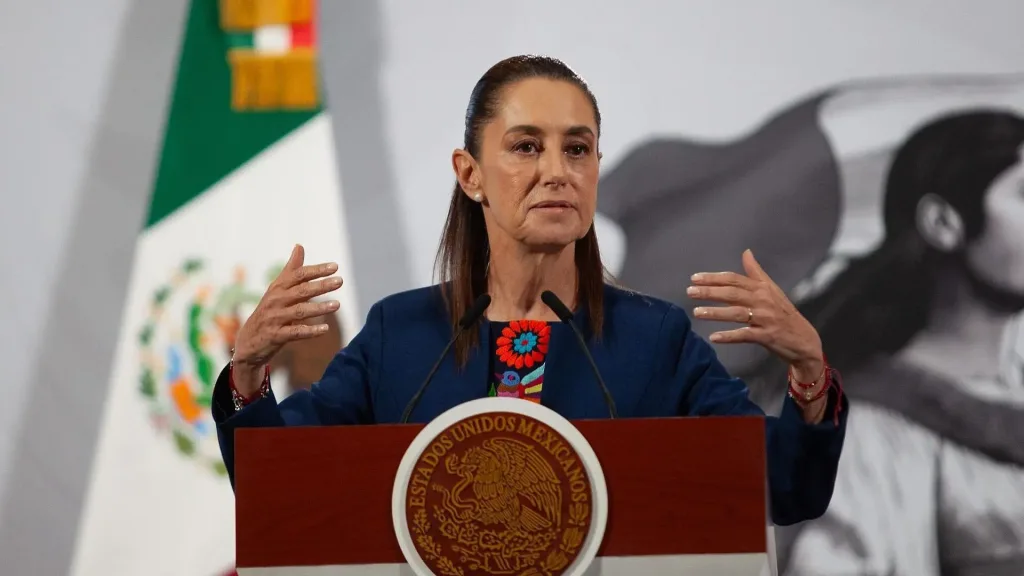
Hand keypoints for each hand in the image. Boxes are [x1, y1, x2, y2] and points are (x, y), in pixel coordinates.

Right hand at [232, 244, 342, 395]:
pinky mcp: (276, 335)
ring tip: (337, 305)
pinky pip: (295, 332)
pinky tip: (325, 329)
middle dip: (321, 286)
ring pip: (300, 311)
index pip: (299, 275)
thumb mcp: (277, 289)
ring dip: (319, 308)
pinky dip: (310, 331)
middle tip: (340, 281)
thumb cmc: (269, 312)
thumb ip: (291, 270)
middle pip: (301, 291)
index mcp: (278, 288)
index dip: (316, 270)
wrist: (248, 342)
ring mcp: (275, 318)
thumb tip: (299, 246)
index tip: (335, 266)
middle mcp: (276, 300)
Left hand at [688, 249, 823, 381]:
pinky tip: (714, 337)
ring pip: (737, 313)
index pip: (734, 279)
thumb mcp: (772, 290)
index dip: (714, 278)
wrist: (804, 340)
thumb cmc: (784, 313)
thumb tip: (746, 251)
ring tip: (696, 312)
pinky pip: (746, 335)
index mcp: (762, 288)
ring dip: (716, 313)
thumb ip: (756, 272)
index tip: (694, 278)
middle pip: (733, 293)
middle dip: (710, 292)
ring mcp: (766, 319)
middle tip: (690, 292)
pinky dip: (730, 336)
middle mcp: (763, 301)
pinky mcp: (767, 336)